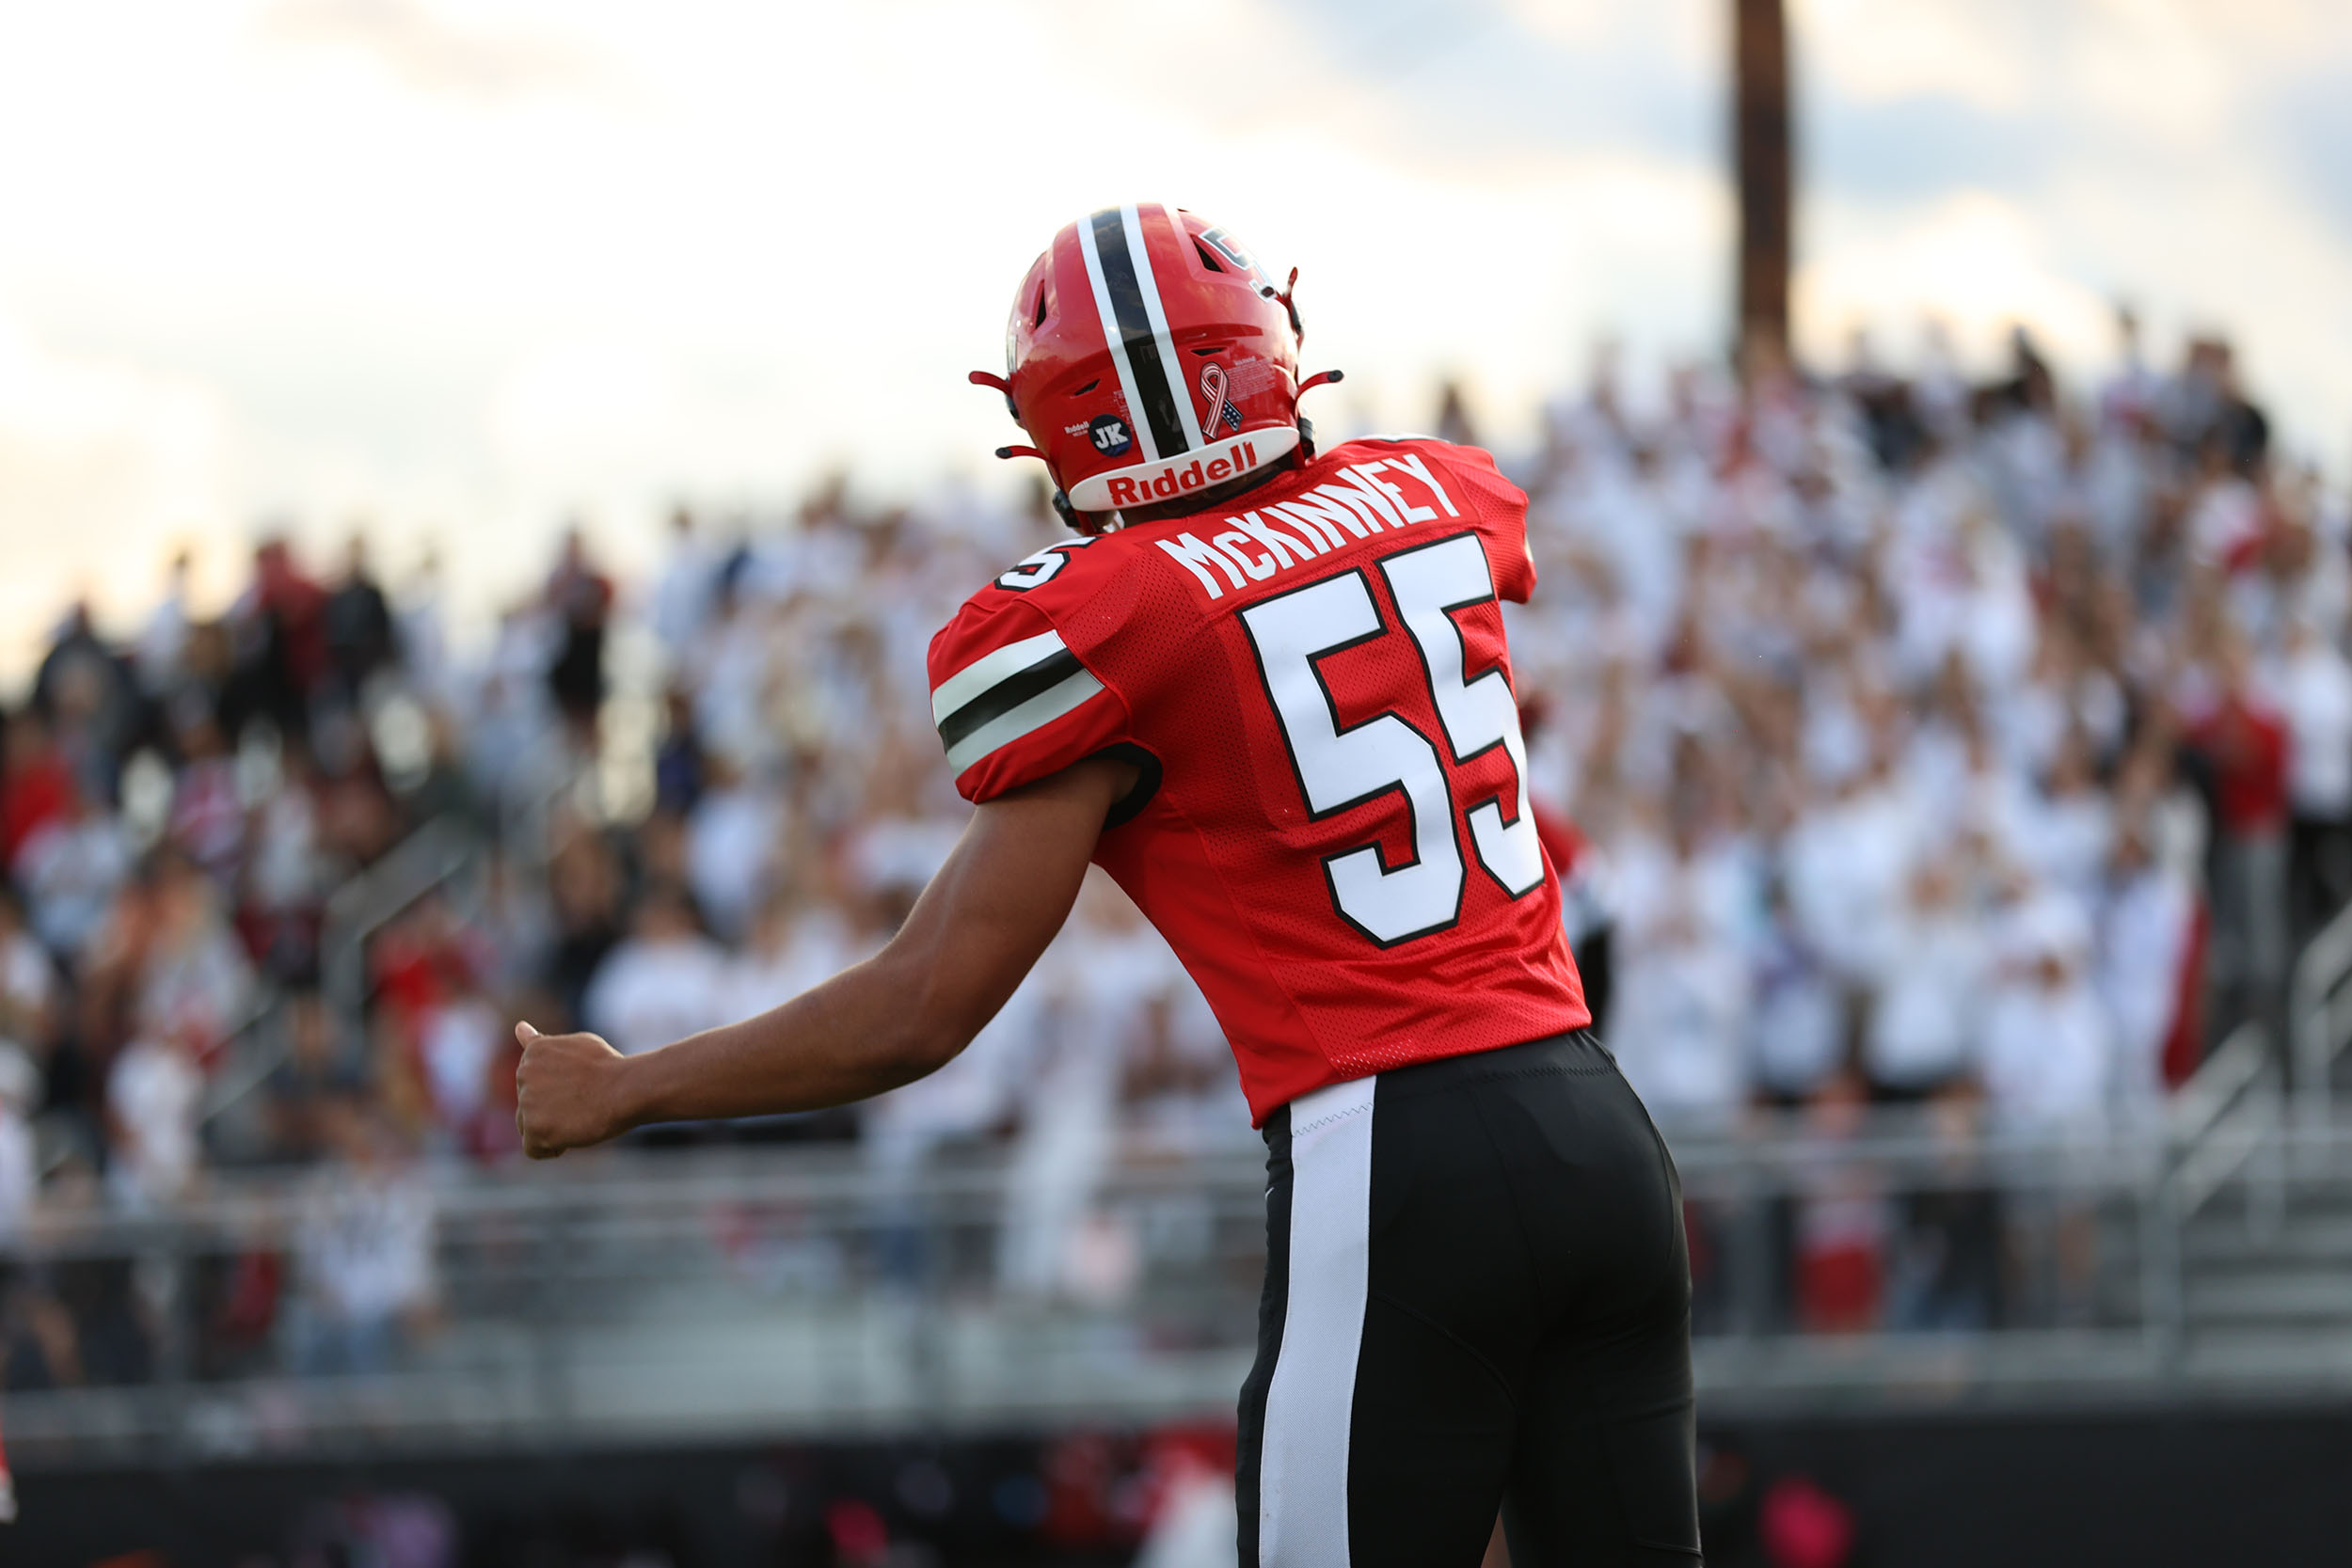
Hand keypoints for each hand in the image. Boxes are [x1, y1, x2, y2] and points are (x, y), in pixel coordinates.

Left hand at [514, 1022, 630, 1158]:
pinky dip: (551, 1148)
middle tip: (583, 1102)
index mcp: (533, 1053)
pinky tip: (571, 1135)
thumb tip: (519, 1027)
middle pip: (528, 1106)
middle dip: (551, 1109)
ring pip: (529, 1127)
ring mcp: (526, 1102)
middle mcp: (523, 1074)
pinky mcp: (534, 1128)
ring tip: (578, 1117)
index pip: (532, 1084)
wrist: (626, 1089)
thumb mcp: (575, 1045)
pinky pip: (533, 1149)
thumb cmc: (608, 1066)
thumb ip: (544, 1044)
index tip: (580, 1086)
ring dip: (551, 1128)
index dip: (558, 1090)